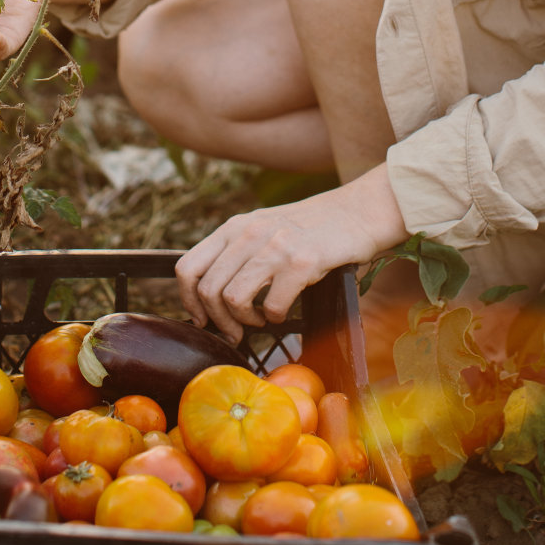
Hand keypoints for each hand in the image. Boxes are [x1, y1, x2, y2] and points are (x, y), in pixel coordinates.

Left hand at [175, 165, 407, 342]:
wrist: (357, 211)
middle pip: (208, 290)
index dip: (188, 301)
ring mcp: (275, 246)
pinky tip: (283, 311)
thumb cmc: (309, 228)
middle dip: (218, 321)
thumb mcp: (263, 229)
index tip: (202, 320)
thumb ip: (236, 252)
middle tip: (235, 332)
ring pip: (233, 299)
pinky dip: (275, 317)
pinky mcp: (302, 261)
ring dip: (244, 322)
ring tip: (258, 321)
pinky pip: (272, 305)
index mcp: (234, 227)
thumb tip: (208, 297)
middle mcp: (248, 233)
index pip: (187, 267)